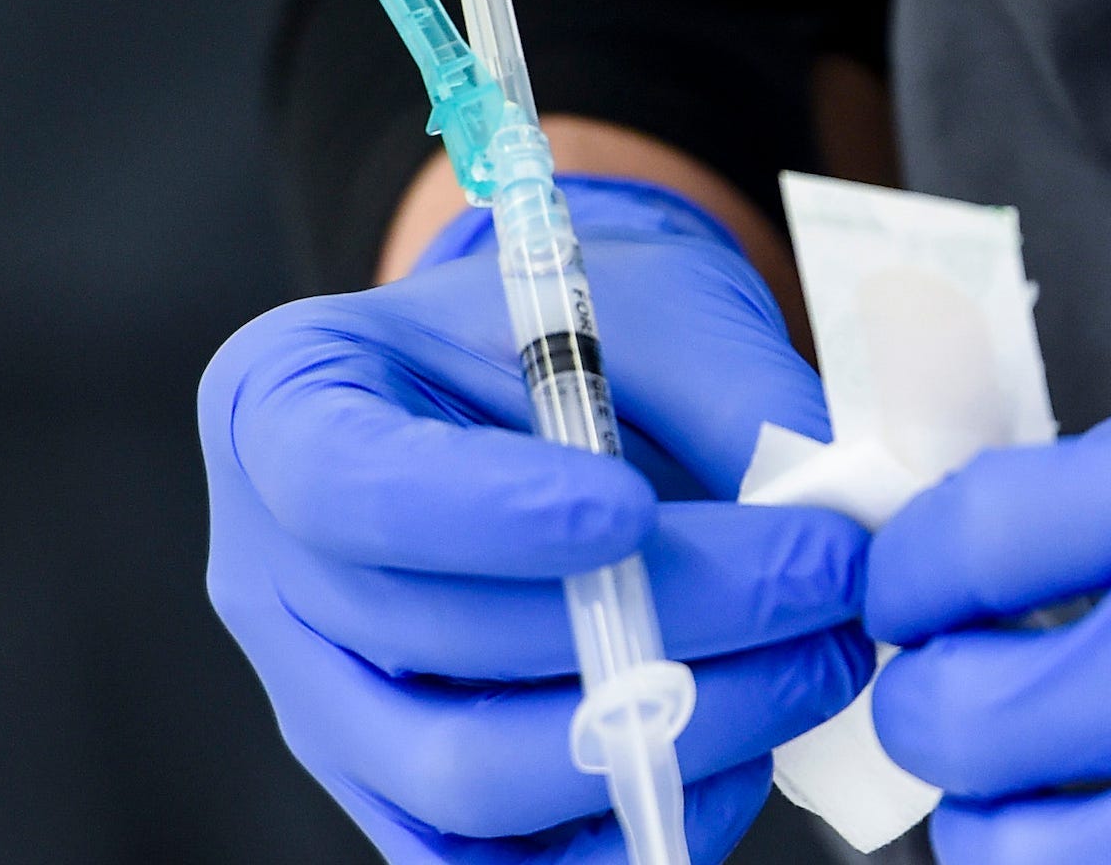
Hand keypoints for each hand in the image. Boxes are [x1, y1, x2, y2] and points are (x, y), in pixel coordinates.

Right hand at [201, 177, 871, 862]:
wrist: (552, 389)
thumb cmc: (585, 329)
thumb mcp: (648, 302)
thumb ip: (731, 394)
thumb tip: (838, 510)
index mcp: (285, 405)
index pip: (345, 485)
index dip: (485, 516)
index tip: (632, 509)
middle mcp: (272, 569)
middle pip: (433, 644)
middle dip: (659, 623)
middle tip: (827, 581)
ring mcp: (326, 700)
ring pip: (463, 778)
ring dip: (664, 734)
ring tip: (815, 662)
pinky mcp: (400, 791)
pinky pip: (496, 864)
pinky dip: (628, 824)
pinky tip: (739, 754)